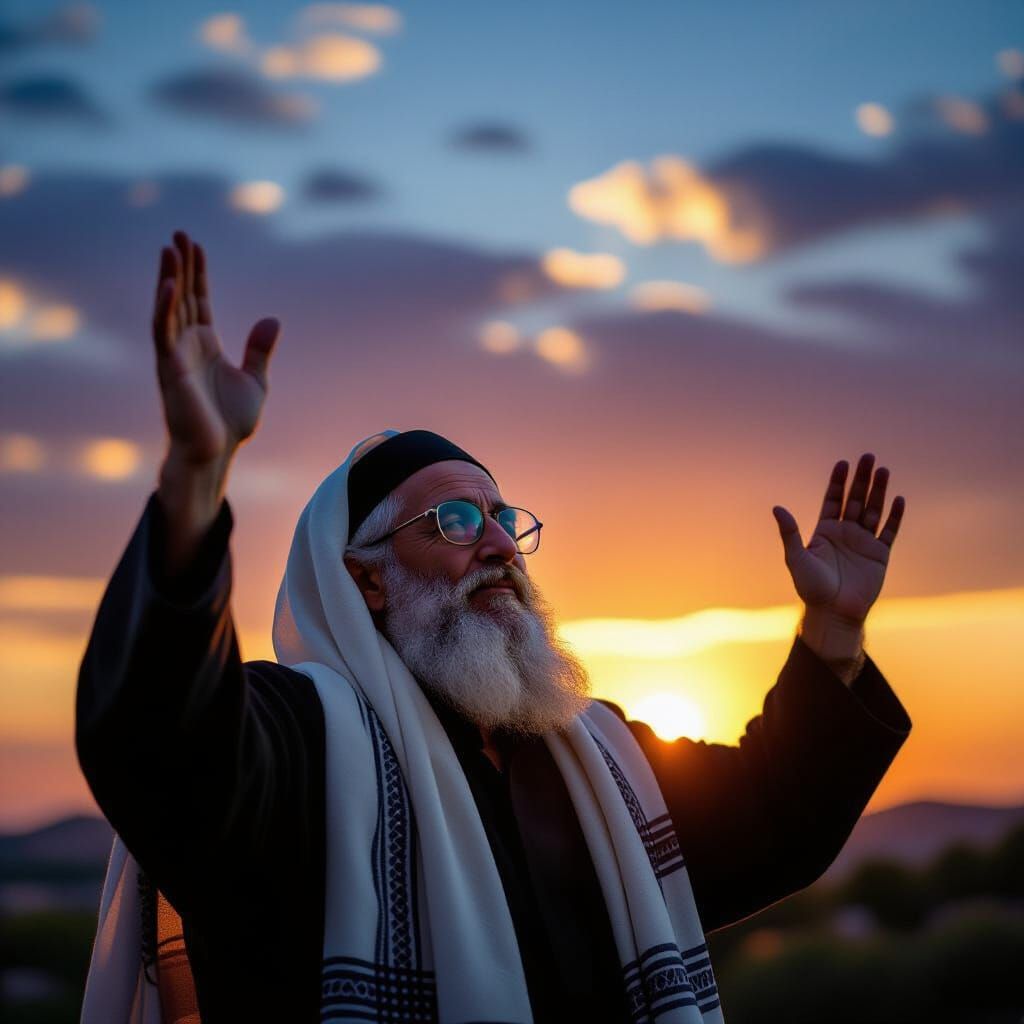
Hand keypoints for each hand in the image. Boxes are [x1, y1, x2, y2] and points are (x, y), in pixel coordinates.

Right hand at [152, 230, 280, 465]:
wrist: (216, 452)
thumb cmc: (230, 423)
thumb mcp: (255, 380)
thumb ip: (259, 350)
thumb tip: (272, 318)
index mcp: (205, 344)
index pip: (198, 299)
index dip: (197, 272)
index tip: (195, 245)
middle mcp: (186, 345)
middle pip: (181, 295)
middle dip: (180, 265)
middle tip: (178, 233)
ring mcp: (175, 355)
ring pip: (168, 307)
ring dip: (168, 278)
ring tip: (169, 248)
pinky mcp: (170, 368)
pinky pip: (163, 332)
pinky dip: (164, 308)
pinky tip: (168, 285)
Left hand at [772, 453, 905, 625]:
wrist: (833, 613)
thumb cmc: (811, 588)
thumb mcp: (796, 558)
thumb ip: (789, 533)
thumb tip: (777, 507)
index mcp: (825, 531)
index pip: (833, 499)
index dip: (838, 482)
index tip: (843, 463)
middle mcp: (845, 533)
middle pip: (856, 499)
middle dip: (862, 479)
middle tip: (868, 457)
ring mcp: (863, 542)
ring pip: (873, 511)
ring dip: (879, 491)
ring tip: (884, 471)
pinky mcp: (879, 555)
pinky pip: (888, 531)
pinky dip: (894, 516)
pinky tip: (897, 499)